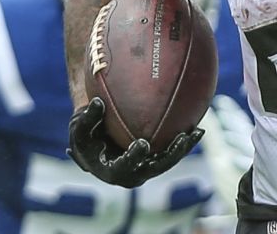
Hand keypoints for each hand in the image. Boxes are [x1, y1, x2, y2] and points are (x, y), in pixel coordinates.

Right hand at [67, 98, 204, 186]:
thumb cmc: (86, 133)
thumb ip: (87, 117)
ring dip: (183, 148)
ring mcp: (145, 169)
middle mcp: (131, 174)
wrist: (95, 140)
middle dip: (170, 155)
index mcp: (111, 171)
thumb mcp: (79, 126)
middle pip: (154, 168)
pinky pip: (171, 153)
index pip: (122, 168)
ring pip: (167, 161)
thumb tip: (98, 103)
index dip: (133, 158)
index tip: (142, 143)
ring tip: (197, 132)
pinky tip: (197, 126)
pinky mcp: (155, 160)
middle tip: (181, 139)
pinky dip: (183, 142)